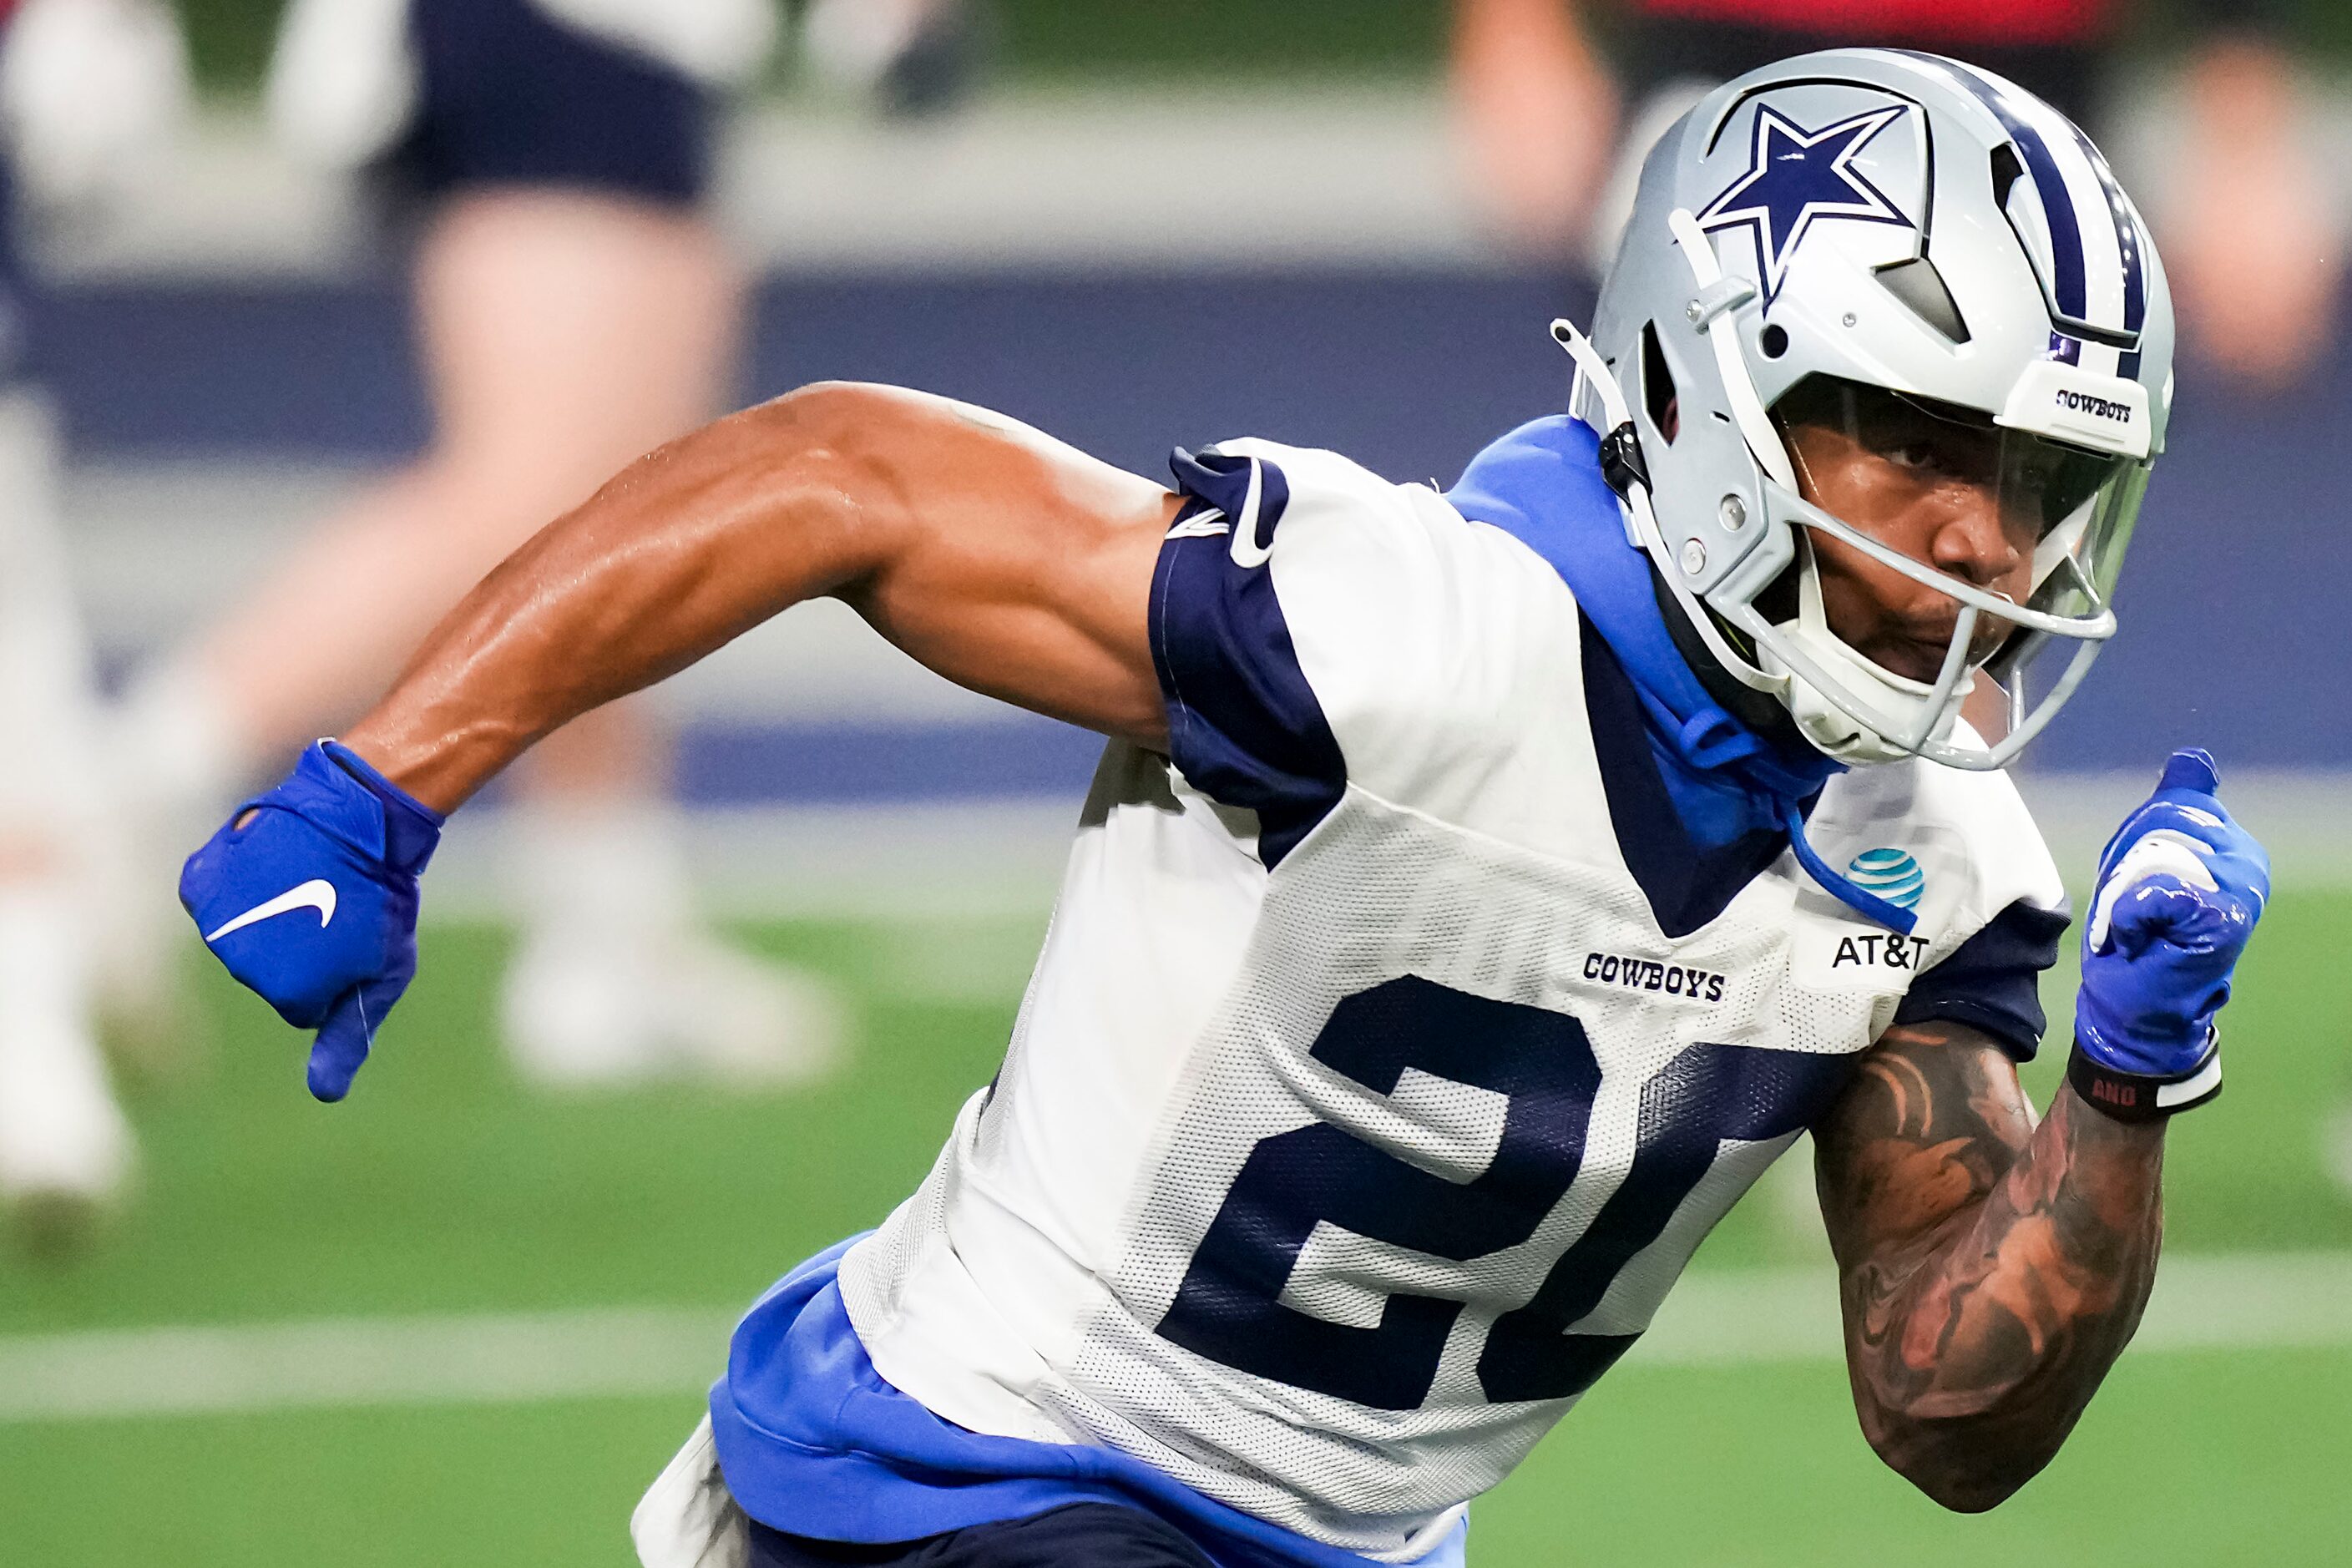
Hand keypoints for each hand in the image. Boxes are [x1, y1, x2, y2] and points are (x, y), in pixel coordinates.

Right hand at [179, 741, 441, 1100]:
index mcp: (289, 995)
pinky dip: (235, 888)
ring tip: (302, 880)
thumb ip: (349, 1037)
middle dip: (297, 946)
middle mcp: (240, 966)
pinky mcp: (197, 884)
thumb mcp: (384, 972)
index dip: (336, 973)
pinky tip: (267, 868)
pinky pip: (212, 902)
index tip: (352, 938)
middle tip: (330, 903)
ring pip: (238, 938)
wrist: (357, 814)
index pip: (304, 1007)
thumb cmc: (381, 897)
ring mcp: (214, 924)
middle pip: (265, 974)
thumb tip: (324, 1095)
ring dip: (265, 915)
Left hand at [2075, 749, 2268, 1079]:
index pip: (2174, 802)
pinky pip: (2154, 890)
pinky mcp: (2222, 916)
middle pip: (2161, 823)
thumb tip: (2194, 756)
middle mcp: (2246, 860)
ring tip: (2136, 925)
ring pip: (2155, 857)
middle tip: (2134, 910)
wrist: (2133, 1001)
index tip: (2142, 881)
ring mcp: (2240, 888)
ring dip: (2125, 895)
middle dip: (2127, 866)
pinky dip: (2128, 915)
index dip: (2138, 838)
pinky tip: (2139, 937)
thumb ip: (2174, 806)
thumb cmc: (2139, 932)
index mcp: (2232, 842)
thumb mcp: (2144, 856)